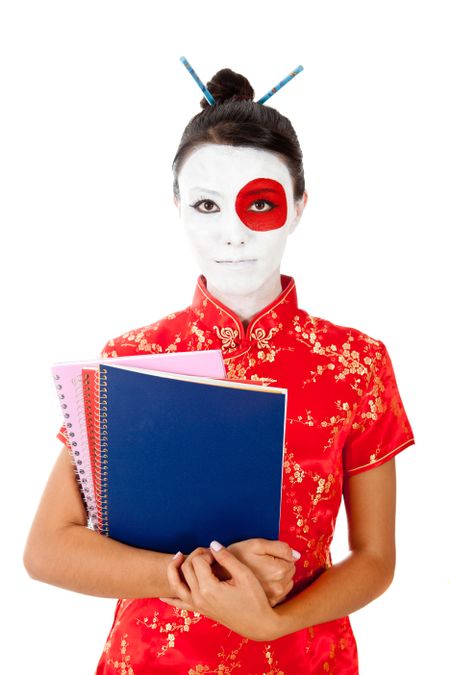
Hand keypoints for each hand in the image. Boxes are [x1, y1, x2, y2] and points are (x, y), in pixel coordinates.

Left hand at [159, 541, 276, 640]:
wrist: (258, 624)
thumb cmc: (254, 598)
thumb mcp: (244, 574)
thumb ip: (226, 557)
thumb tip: (212, 544)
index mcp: (209, 588)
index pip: (197, 561)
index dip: (207, 553)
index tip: (219, 554)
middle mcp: (199, 598)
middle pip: (186, 568)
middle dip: (196, 556)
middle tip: (211, 554)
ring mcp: (197, 606)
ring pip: (176, 584)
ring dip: (174, 569)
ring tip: (178, 556)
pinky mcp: (200, 611)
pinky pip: (179, 604)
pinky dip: (169, 598)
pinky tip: (162, 594)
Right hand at [226, 538, 298, 606]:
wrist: (219, 578)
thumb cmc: (237, 557)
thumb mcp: (255, 544)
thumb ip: (279, 546)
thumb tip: (296, 555)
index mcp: (277, 570)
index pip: (291, 558)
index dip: (278, 554)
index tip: (264, 556)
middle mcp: (278, 587)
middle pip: (290, 570)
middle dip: (279, 565)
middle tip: (261, 563)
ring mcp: (274, 597)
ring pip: (286, 581)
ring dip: (278, 576)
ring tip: (260, 573)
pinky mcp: (270, 603)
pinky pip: (281, 591)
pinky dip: (274, 586)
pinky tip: (261, 582)